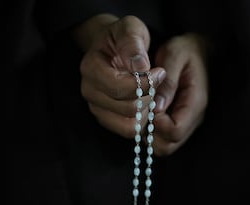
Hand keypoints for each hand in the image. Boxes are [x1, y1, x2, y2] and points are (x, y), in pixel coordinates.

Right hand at [73, 14, 165, 141]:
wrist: (115, 47)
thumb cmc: (123, 38)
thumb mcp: (130, 28)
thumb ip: (132, 43)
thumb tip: (140, 67)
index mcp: (91, 68)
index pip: (118, 88)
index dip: (144, 84)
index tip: (159, 72)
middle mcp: (89, 91)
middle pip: (126, 109)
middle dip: (148, 97)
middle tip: (157, 81)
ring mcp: (97, 107)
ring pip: (128, 125)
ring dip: (146, 111)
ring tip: (150, 92)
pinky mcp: (107, 118)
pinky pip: (128, 130)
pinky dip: (142, 120)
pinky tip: (146, 102)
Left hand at [151, 33, 208, 155]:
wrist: (198, 49)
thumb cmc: (185, 49)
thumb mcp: (176, 55)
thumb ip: (168, 81)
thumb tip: (157, 108)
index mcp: (195, 102)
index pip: (174, 131)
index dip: (156, 124)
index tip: (147, 105)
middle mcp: (192, 119)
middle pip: (168, 145)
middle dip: (150, 133)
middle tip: (142, 111)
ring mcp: (186, 123)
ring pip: (163, 146)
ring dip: (149, 134)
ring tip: (144, 110)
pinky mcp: (178, 123)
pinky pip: (162, 139)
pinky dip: (151, 132)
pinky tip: (146, 112)